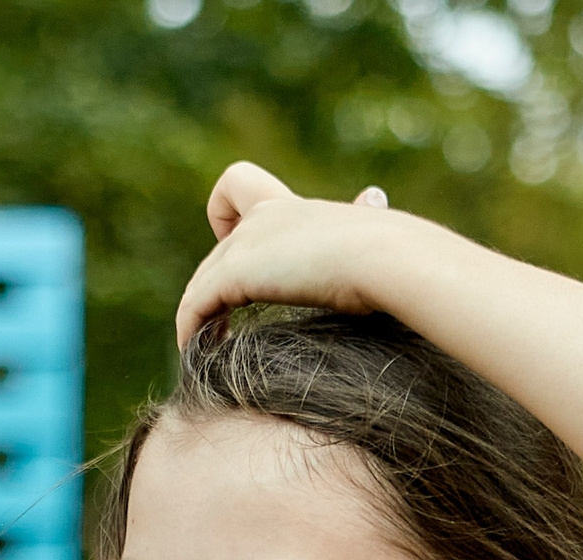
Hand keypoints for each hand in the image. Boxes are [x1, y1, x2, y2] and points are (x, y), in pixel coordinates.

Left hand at [174, 164, 414, 346]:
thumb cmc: (392, 258)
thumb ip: (360, 228)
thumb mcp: (370, 236)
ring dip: (197, 317)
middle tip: (218, 331)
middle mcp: (262, 218)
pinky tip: (197, 353)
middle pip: (215, 254)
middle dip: (211, 291)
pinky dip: (190, 330)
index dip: (225, 214)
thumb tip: (375, 198)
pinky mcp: (235, 272)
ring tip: (204, 349)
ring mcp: (246, 242)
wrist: (386, 258)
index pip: (238, 183)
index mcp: (291, 208)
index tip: (236, 246)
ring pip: (200, 282)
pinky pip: (195, 305)